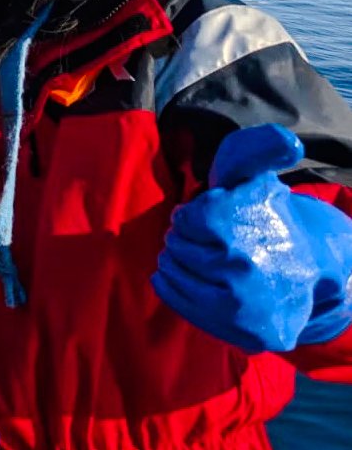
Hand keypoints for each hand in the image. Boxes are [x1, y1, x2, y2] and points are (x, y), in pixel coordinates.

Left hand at [154, 123, 351, 351]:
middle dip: (186, 238)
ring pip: (173, 271)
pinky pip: (178, 301)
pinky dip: (170, 284)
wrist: (304, 274)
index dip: (193, 216)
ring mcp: (244, 305)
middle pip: (178, 245)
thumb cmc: (266, 219)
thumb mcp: (256, 179)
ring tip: (197, 257)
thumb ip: (255, 150)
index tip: (210, 219)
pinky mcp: (244, 333)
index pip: (186, 218)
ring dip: (176, 261)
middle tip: (207, 241)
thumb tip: (288, 142)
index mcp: (248, 225)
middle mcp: (246, 267)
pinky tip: (179, 275)